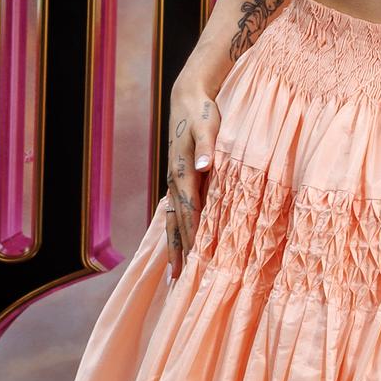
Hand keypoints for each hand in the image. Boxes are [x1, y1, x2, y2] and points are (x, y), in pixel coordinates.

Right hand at [165, 63, 223, 280]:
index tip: (196, 262)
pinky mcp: (180, 179)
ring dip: (174, 247)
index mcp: (184, 172)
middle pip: (176, 223)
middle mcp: (176, 180)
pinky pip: (175, 212)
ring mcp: (175, 181)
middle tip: (179, 283)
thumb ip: (207, 146)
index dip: (192, 236)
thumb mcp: (208, 124)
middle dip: (179, 252)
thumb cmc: (203, 112)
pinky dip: (176, 232)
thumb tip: (203, 165)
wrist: (189, 97)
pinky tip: (178, 247)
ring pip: (172, 221)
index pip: (189, 211)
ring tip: (174, 274)